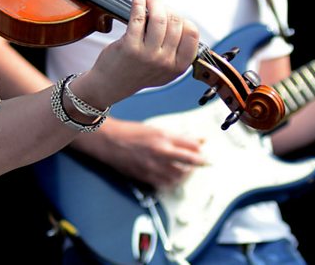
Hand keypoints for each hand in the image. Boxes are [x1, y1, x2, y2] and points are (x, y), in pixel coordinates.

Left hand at [80, 0, 200, 107]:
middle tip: (156, 4)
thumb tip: (178, 18)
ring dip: (154, 2)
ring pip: (159, 17)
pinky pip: (138, 17)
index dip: (183, 19)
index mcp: (178, 66)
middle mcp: (165, 62)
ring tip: (148, 0)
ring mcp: (148, 55)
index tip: (172, 16)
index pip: (192, 33)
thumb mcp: (165, 69)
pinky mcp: (130, 47)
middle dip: (166, 7)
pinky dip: (139, 1)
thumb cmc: (138, 72)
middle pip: (176, 21)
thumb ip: (177, 50)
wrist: (111, 85)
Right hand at [84, 119, 206, 189]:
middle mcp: (160, 152)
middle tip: (203, 164)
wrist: (110, 141)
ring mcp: (153, 166)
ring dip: (186, 174)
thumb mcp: (156, 129)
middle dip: (199, 164)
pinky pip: (165, 185)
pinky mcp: (146, 177)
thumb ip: (177, 137)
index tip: (204, 152)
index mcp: (163, 137)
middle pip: (189, 162)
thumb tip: (197, 140)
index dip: (200, 150)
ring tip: (186, 170)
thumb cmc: (131, 133)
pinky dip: (172, 182)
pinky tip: (172, 178)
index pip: (191, 146)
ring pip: (179, 176)